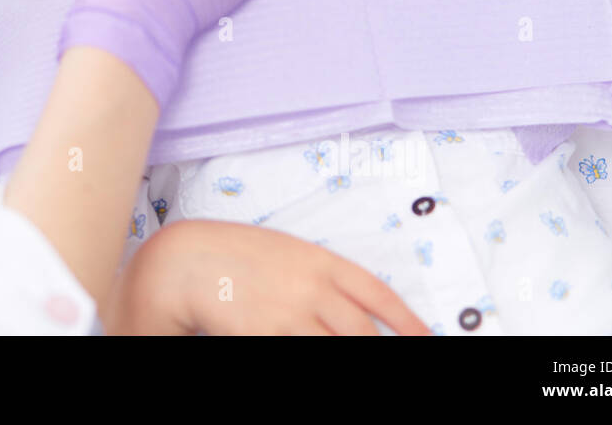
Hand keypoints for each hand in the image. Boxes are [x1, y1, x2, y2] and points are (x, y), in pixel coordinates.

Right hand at [103, 220, 431, 334]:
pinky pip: (301, 353)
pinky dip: (313, 356)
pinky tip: (314, 351)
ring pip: (339, 346)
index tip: (425, 337)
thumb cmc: (232, 255)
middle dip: (382, 349)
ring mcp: (289, 313)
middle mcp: (311, 287)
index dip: (407, 320)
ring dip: (353, 354)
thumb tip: (349, 305)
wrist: (185, 262)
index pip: (377, 293)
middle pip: (363, 331)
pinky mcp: (266, 334)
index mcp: (319, 260)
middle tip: (397, 355)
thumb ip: (319, 276)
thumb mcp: (285, 252)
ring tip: (361, 360)